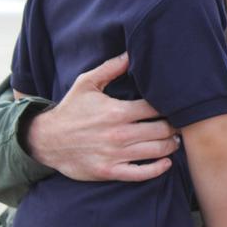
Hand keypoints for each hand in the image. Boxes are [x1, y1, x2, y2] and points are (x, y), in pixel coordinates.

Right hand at [25, 52, 178, 181]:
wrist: (46, 140)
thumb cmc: (71, 109)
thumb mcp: (86, 84)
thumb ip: (111, 68)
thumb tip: (132, 53)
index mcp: (117, 111)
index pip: (156, 107)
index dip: (169, 106)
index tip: (176, 105)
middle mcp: (119, 133)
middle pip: (162, 130)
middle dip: (175, 126)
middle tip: (180, 123)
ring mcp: (115, 154)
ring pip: (156, 151)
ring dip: (171, 145)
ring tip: (175, 139)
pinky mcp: (109, 171)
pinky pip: (141, 174)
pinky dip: (158, 168)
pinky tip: (166, 162)